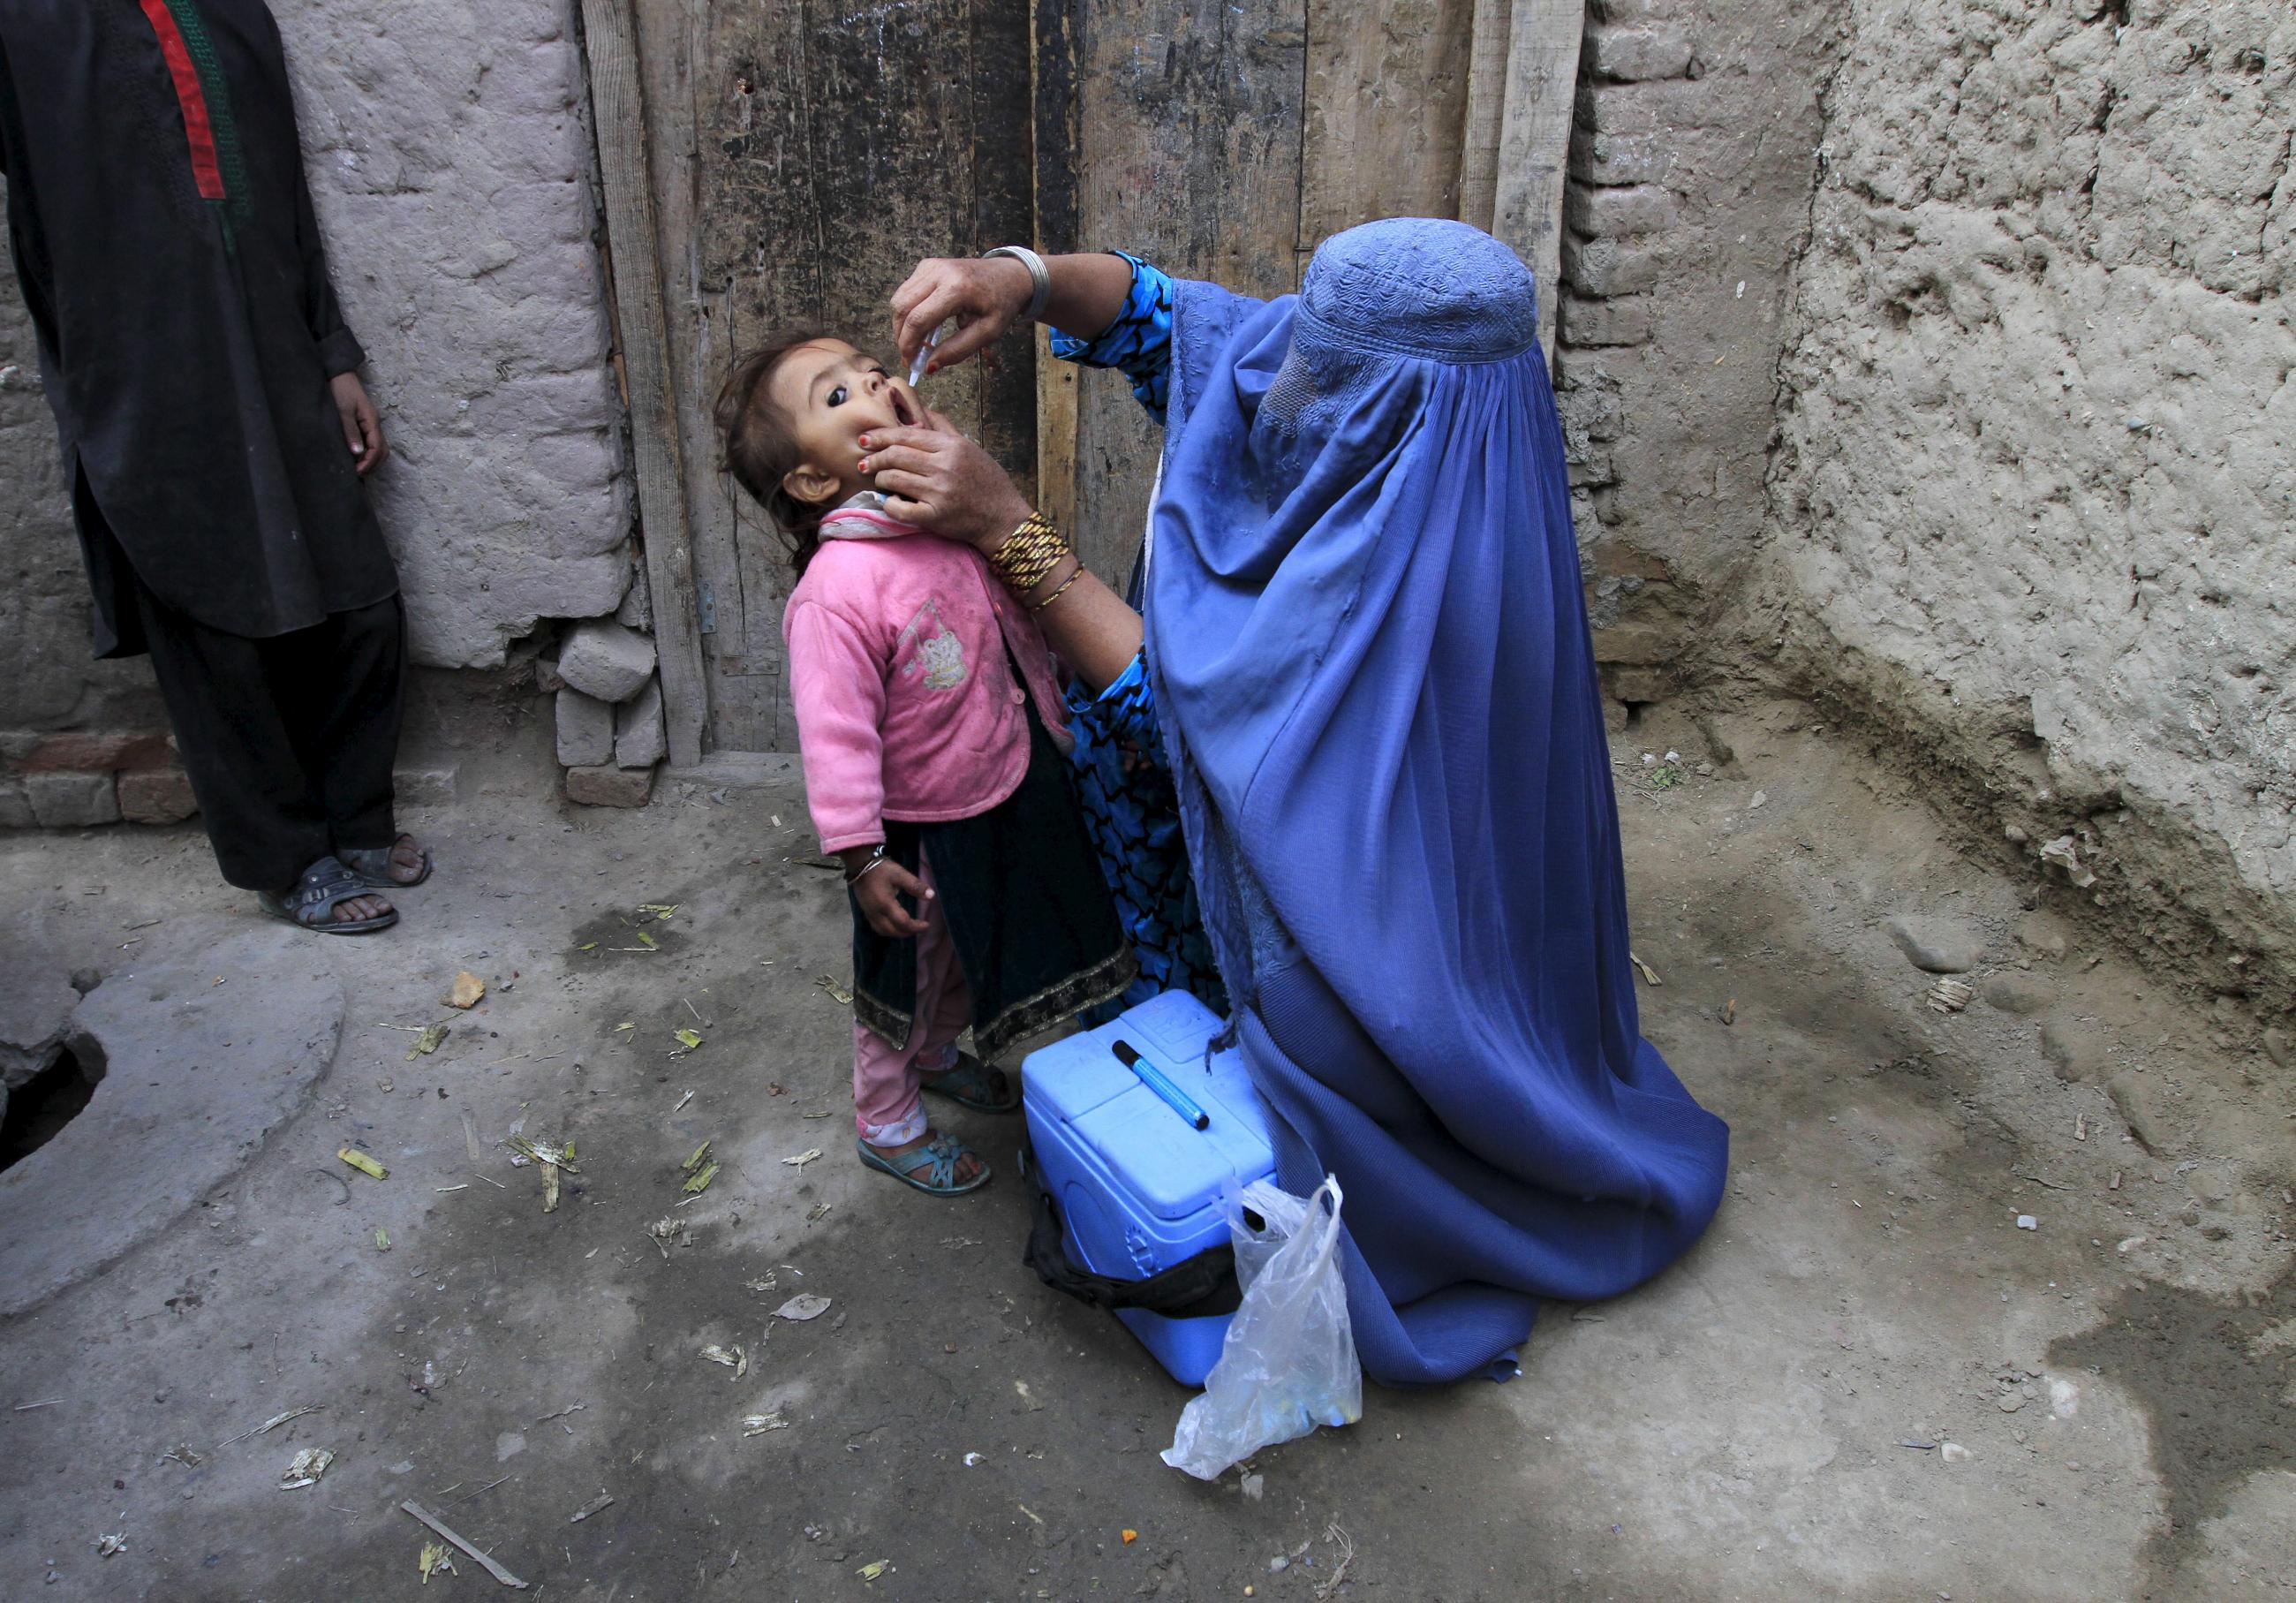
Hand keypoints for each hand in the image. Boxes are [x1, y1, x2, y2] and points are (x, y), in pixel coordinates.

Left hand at [330, 372, 386, 475]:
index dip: (369, 462)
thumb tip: (358, 453)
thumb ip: (351, 431)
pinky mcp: (364, 424)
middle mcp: (374, 425)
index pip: (377, 448)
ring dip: (371, 461)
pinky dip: (367, 454)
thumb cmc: (341, 390)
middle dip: (373, 465)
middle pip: (382, 451)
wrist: (339, 374)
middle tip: (358, 474)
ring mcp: (370, 424)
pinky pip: (371, 443)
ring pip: (379, 448)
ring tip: (357, 468)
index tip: (357, 472)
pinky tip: (356, 457)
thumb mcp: (343, 410)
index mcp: (371, 422)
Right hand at [846, 849, 932, 938]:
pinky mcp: (866, 911)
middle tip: (919, 928)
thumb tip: (931, 895)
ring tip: (909, 929)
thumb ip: (915, 885)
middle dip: (907, 932)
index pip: (903, 923)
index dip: (916, 927)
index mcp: (885, 904)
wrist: (859, 864)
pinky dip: (888, 930)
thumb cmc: (880, 869)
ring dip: (897, 933)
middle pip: (892, 931)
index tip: (926, 924)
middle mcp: (876, 912)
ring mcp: (869, 913)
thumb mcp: (899, 874)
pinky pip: (877, 927)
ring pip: (883, 931)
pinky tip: (895, 925)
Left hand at [858, 413, 1033, 548]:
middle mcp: (944, 466)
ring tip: (880, 481)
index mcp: (951, 446)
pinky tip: (891, 502)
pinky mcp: (935, 516)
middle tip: (865, 463)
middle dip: (874, 458)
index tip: (865, 440)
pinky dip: (890, 505)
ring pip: (893, 478)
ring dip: (881, 480)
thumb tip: (921, 409)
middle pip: (895, 455)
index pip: (906, 435)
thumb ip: (944, 428)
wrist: (1003, 518)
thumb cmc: (987, 482)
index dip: (881, 436)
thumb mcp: (970, 447)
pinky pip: (899, 508)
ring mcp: (938, 492)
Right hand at [889, 255, 1034, 377]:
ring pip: (899, 299)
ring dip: (902, 325)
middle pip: (902, 308)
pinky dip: (908, 311)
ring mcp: (931, 266)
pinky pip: (906, 292)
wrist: (1009, 275)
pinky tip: (924, 325)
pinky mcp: (927, 265)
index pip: (918, 319)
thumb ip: (958, 350)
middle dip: (901, 336)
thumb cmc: (1001, 304)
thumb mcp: (988, 333)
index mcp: (956, 288)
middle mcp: (939, 272)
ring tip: (918, 342)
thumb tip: (929, 366)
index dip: (908, 345)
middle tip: (911, 357)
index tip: (910, 363)